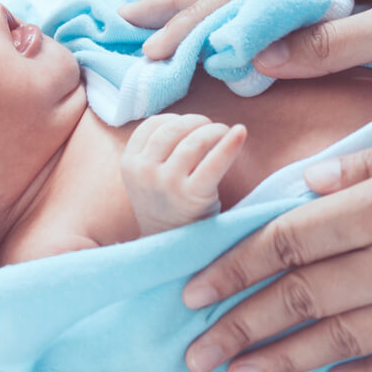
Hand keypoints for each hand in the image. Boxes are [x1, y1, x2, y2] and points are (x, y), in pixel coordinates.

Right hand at [119, 0, 371, 77]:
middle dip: (185, 7)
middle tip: (127, 29)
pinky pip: (286, 13)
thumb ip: (329, 44)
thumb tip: (254, 57)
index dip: (197, 18)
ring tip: (157, 28)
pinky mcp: (358, 2)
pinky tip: (225, 38)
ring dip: (208, 14)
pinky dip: (247, 27)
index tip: (151, 46)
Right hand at [122, 114, 247, 235]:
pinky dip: (230, 144)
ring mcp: (166, 183)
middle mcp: (144, 171)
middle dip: (197, 122)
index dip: (177, 120)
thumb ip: (157, 150)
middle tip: (212, 129)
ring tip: (226, 134)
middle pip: (174, 128)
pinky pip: (214, 162)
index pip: (153, 124)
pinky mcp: (191, 196)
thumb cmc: (167, 207)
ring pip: (194, 140)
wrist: (171, 251)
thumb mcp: (147, 177)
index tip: (191, 127)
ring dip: (214, 130)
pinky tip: (241, 133)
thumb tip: (191, 120)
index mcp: (129, 163)